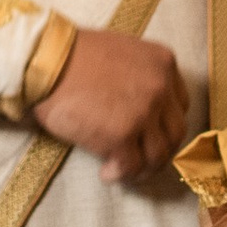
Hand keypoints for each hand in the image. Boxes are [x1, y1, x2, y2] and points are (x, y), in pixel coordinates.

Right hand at [34, 27, 188, 183]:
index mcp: (163, 63)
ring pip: (158, 155)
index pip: (180, 105)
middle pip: (175, 133)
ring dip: (142, 168)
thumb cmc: (73, 56)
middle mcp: (160, 87)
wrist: (46, 62)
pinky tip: (107, 172)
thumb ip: (141, 75)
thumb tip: (142, 108)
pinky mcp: (122, 135)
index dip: (165, 124)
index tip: (150, 134)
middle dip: (158, 151)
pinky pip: (132, 167)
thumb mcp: (122, 51)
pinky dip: (121, 175)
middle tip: (139, 159)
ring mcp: (144, 112)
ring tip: (122, 169)